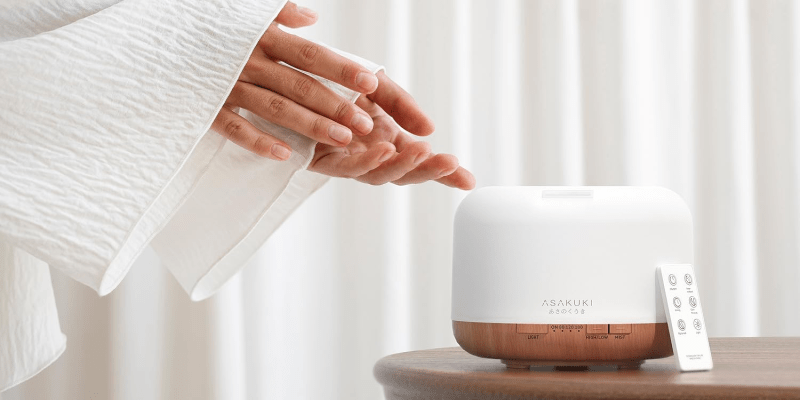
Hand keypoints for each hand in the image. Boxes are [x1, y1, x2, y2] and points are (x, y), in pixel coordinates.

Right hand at [211, 2, 377, 159]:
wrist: (149, 41)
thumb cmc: (206, 27)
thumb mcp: (241, 12)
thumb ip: (279, 13)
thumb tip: (313, 17)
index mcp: (260, 36)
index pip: (309, 54)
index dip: (340, 68)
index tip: (371, 82)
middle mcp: (247, 61)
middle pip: (298, 85)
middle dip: (334, 104)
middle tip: (365, 124)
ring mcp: (226, 85)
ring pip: (274, 108)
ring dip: (309, 125)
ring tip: (342, 139)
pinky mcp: (206, 107)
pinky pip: (234, 127)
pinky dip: (258, 141)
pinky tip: (286, 156)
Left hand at [309, 72, 475, 189]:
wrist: (290, 73)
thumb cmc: (333, 80)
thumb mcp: (378, 85)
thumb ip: (402, 105)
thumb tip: (430, 129)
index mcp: (386, 138)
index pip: (420, 160)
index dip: (444, 173)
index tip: (469, 181)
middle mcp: (368, 152)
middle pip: (403, 173)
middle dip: (428, 171)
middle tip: (450, 163)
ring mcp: (348, 159)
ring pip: (378, 175)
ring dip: (401, 166)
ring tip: (422, 151)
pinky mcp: (324, 160)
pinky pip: (347, 168)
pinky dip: (367, 162)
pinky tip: (383, 151)